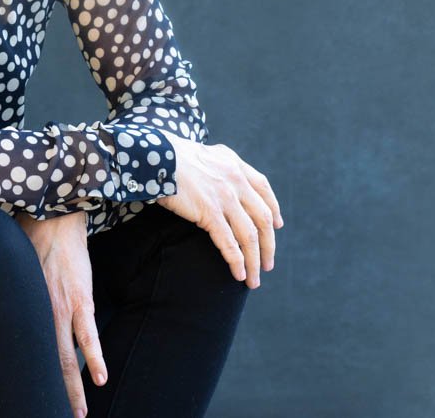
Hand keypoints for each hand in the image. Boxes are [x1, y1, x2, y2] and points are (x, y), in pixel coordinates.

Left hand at [15, 210, 105, 416]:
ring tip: (76, 413)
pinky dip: (95, 358)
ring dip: (72, 388)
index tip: (24, 396)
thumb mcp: (10, 268)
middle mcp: (40, 314)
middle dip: (49, 394)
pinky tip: (100, 378)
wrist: (54, 216)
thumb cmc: (29, 237)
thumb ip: (8, 290)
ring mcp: (63, 308)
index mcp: (22, 308)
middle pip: (44, 363)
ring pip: (66, 358)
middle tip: (52, 416)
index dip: (22, 376)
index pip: (21, 351)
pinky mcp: (83, 299)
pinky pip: (89, 335)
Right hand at [158, 134, 283, 288]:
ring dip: (255, 260)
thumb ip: (221, 167)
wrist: (157, 156)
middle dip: (268, 244)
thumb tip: (225, 182)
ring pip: (249, 235)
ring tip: (254, 278)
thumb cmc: (173, 157)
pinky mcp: (210, 212)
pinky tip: (238, 274)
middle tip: (268, 263)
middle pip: (263, 217)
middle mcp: (236, 180)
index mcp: (235, 164)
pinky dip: (237, 261)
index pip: (264, 188)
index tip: (277, 226)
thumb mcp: (206, 155)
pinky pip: (229, 242)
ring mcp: (225, 196)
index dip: (274, 209)